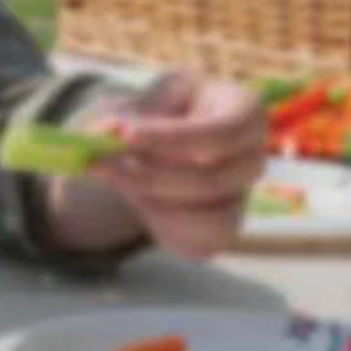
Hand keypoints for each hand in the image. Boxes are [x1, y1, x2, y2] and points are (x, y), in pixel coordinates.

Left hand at [51, 72, 267, 259]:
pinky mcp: (225, 229)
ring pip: (206, 219)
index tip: (125, 134)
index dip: (174, 138)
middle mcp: (253, 156)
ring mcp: (243, 196)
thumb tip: (107, 132)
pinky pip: (198, 244)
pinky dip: (160, 226)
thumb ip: (120, 119)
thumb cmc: (153, 117)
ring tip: (121, 180)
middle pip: (210, 180)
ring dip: (152, 204)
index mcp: (244, 111)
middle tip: (97, 163)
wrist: (150, 152)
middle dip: (148, 176)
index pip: (222, 131)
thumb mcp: (138, 105)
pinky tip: (142, 202)